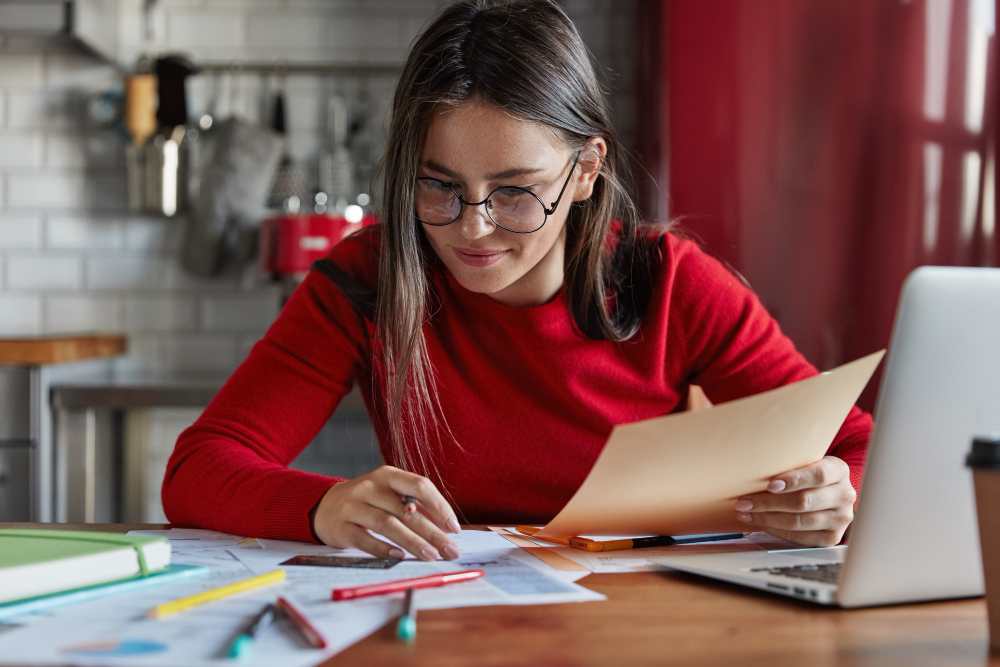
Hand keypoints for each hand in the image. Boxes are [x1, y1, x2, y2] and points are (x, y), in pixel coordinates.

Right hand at [310, 465, 460, 560]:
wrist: (324, 506)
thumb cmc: (367, 502)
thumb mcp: (389, 494)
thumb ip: (414, 507)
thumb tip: (446, 528)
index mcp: (388, 475)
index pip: (419, 486)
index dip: (439, 506)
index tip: (454, 528)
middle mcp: (370, 487)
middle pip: (407, 510)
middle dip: (433, 532)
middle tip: (450, 550)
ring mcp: (353, 506)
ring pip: (388, 524)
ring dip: (413, 542)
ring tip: (432, 556)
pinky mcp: (341, 527)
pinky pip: (364, 539)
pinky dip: (383, 548)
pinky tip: (399, 556)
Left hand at [733, 456, 856, 546]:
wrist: (829, 493)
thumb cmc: (808, 474)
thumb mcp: (806, 462)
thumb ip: (789, 463)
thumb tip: (752, 467)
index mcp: (839, 471)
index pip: (818, 475)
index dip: (794, 480)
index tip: (770, 484)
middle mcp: (845, 495)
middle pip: (804, 501)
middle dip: (769, 502)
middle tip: (744, 502)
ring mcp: (840, 519)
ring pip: (799, 521)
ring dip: (767, 518)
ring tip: (745, 513)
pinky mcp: (832, 537)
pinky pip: (799, 537)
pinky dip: (776, 530)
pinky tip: (760, 523)